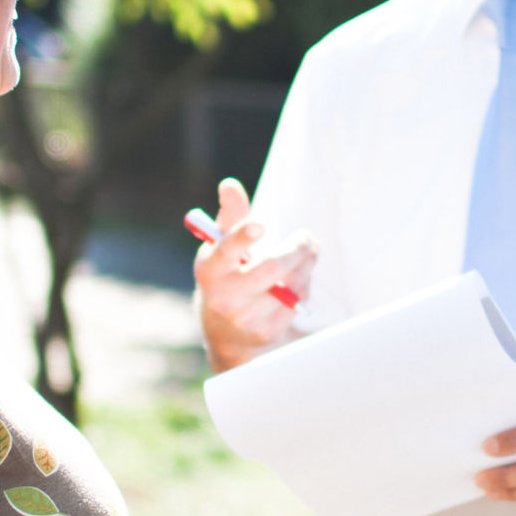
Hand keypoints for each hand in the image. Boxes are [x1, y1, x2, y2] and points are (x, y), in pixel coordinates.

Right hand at [193, 176, 313, 372]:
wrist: (225, 331)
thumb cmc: (227, 275)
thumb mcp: (221, 247)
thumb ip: (230, 215)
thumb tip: (230, 184)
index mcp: (210, 269)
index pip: (225, 251)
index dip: (242, 237)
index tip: (261, 225)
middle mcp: (224, 296)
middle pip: (270, 268)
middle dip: (295, 248)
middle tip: (306, 236)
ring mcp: (246, 317)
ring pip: (290, 284)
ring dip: (304, 264)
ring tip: (306, 252)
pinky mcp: (267, 331)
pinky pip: (297, 301)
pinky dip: (304, 284)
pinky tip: (298, 278)